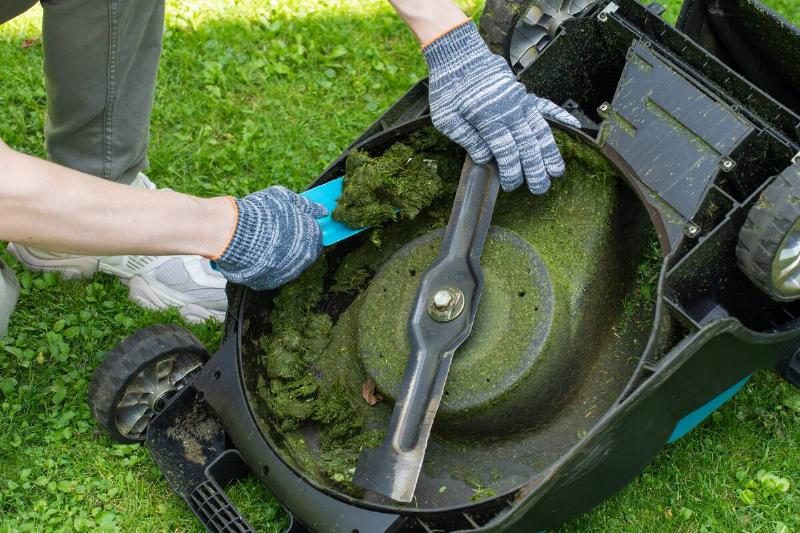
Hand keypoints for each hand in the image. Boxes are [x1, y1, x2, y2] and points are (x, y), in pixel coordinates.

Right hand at [212, 186, 326, 289]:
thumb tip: (321, 210)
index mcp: (311, 237)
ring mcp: (286, 273)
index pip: (316, 234)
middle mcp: (303, 259)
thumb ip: (306, 204)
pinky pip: (271, 274)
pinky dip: (266, 265)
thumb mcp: (284, 198)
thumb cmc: (260, 212)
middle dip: (295, 242)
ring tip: (263, 241)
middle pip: (304, 251)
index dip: (305, 228)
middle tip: (277, 232)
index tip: (295, 223)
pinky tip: (255, 254)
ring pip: (288, 264)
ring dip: (280, 254)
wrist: (232, 233)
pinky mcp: (269, 283)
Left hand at [423, 22, 580, 193]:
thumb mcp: (446, 119)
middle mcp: (509, 111)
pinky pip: (546, 105)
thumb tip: (485, 159)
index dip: (512, 172)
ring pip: (540, 131)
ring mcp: (519, 102)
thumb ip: (466, 139)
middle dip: (535, 171)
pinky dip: (560, 115)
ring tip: (557, 171)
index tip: (512, 184)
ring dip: (550, 152)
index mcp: (488, 120)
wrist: (458, 56)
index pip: (506, 153)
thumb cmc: (447, 89)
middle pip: (527, 146)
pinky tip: (573, 126)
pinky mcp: (523, 94)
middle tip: (540, 189)